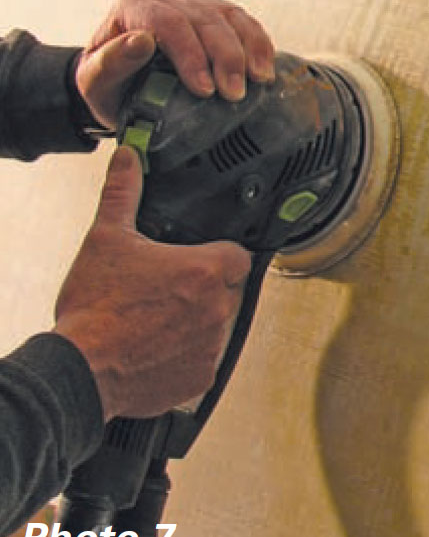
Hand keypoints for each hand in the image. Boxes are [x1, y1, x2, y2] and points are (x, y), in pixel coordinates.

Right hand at [53, 146, 250, 419]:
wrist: (80, 370)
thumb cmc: (95, 307)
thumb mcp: (106, 240)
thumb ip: (123, 194)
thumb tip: (127, 159)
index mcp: (206, 271)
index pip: (240, 255)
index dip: (222, 254)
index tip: (201, 258)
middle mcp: (219, 308)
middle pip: (230, 289)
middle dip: (208, 287)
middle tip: (172, 288)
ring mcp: (213, 344)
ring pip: (220, 324)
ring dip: (199, 320)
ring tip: (160, 318)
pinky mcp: (203, 377)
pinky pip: (206, 358)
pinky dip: (188, 353)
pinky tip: (158, 347)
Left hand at [75, 0, 275, 128]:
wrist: (123, 84)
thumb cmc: (108, 86)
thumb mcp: (95, 83)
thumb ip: (111, 63)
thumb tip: (140, 42)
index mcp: (132, 6)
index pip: (167, 22)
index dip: (190, 55)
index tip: (204, 89)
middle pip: (203, 19)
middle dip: (224, 57)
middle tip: (233, 94)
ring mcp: (193, 2)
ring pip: (228, 17)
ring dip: (246, 50)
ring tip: (257, 81)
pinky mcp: (216, 13)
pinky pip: (244, 21)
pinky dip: (259, 44)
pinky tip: (264, 68)